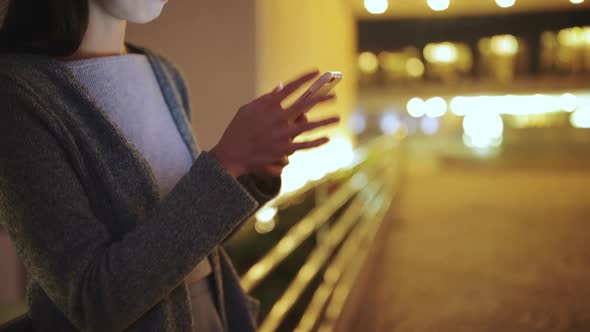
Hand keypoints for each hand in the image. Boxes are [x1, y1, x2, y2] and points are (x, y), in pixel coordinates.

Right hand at [210, 70, 339, 177]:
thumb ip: (266, 98)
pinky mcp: (284, 150)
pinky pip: (305, 145)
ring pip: (309, 126)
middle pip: (305, 104)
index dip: (305, 79)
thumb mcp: (247, 109)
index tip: (317, 72)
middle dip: (321, 98)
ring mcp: (282, 134)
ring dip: (325, 121)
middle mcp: (277, 118)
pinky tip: (327, 138)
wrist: (232, 154)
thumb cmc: (238, 129)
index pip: (291, 87)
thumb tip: (280, 86)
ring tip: (338, 117)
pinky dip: (317, 142)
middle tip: (334, 95)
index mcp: (268, 105)